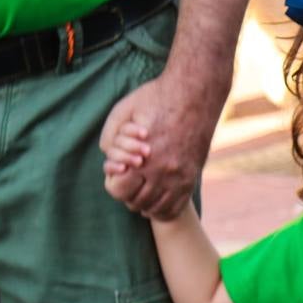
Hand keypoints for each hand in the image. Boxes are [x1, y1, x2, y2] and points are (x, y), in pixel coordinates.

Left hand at [98, 71, 220, 220]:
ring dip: (147, 204)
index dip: (115, 184)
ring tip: (143, 194)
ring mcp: (179, 177)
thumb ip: (110, 136)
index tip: (118, 174)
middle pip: (138, 202)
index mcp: (141, 158)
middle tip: (130, 186)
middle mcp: (161, 172)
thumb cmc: (156, 98)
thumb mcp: (123, 111)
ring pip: (158, 207)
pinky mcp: (192, 176)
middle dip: (129, 196)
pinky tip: (159, 201)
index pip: (119, 191)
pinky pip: (177, 205)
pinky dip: (166, 209)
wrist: (194, 93)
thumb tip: (107, 155)